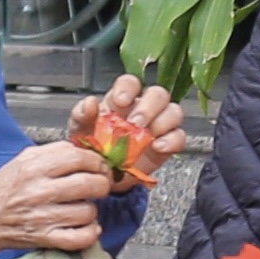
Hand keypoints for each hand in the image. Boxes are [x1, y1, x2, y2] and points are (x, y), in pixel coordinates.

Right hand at [0, 139, 115, 257]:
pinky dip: (90, 233)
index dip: (96, 162)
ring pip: (88, 211)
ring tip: (82, 208)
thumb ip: (53, 153)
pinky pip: (80, 237)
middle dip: (101, 185)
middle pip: (90, 184)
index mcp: (34, 166)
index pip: (79, 157)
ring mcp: (43, 216)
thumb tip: (84, 152)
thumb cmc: (4, 189)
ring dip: (91, 210)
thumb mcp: (23, 159)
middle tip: (98, 186)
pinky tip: (86, 227)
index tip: (99, 167)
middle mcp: (39, 190)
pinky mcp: (45, 238)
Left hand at [69, 76, 188, 176]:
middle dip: (148, 107)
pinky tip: (157, 147)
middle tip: (135, 123)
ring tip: (147, 137)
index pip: (131, 83)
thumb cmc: (93, 147)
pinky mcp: (167, 145)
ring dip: (163, 122)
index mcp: (122, 100)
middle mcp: (143, 108)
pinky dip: (172, 140)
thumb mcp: (80, 130)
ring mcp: (158, 126)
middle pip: (158, 94)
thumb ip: (82, 114)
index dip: (129, 88)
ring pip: (173, 111)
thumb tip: (90, 103)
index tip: (121, 101)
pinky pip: (179, 136)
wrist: (101, 175)